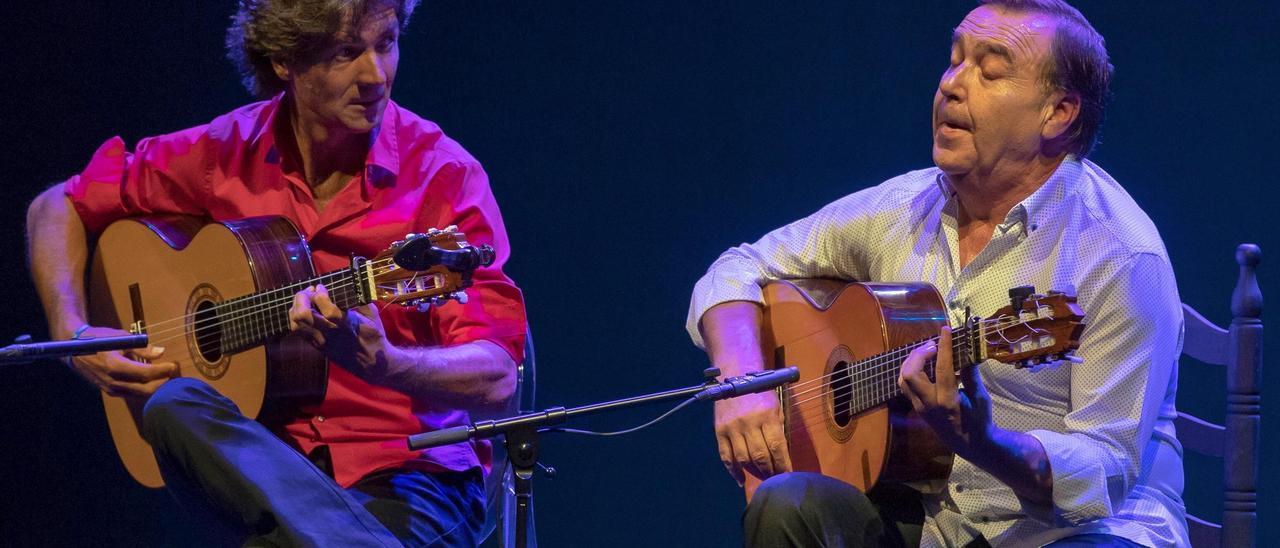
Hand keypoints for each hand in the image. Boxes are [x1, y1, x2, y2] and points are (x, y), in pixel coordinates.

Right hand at [66, 326, 176, 397]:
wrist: (76, 352)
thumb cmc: (100, 340)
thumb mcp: (121, 337)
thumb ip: (141, 347)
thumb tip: (161, 352)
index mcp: (115, 366)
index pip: (145, 373)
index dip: (162, 370)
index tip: (174, 365)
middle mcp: (113, 381)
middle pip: (146, 389)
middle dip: (164, 382)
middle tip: (176, 374)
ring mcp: (111, 389)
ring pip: (140, 394)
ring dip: (157, 388)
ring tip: (169, 378)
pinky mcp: (111, 392)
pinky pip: (133, 395)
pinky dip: (146, 390)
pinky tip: (156, 382)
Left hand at [288, 284, 396, 380]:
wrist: (371, 362)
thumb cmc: (373, 335)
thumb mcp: (372, 314)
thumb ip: (359, 300)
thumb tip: (349, 284)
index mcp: (347, 326)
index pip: (327, 310)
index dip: (320, 294)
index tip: (321, 286)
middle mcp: (330, 334)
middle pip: (303, 316)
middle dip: (302, 297)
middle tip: (309, 291)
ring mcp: (320, 341)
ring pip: (296, 323)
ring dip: (296, 307)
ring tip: (305, 299)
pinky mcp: (315, 346)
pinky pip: (298, 330)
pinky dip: (296, 317)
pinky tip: (305, 310)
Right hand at [714, 389, 791, 484]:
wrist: (735, 375)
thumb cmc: (759, 391)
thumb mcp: (776, 406)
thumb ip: (778, 428)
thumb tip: (782, 454)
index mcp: (767, 415)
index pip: (777, 446)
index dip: (783, 465)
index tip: (788, 476)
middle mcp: (749, 422)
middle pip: (760, 456)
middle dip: (770, 472)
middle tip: (775, 480)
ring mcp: (732, 427)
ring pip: (743, 458)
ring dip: (754, 472)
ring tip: (762, 478)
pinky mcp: (720, 431)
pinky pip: (726, 456)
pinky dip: (733, 471)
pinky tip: (741, 479)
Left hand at [897, 326, 994, 458]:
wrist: (969, 443)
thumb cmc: (979, 420)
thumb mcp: (980, 397)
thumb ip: (971, 374)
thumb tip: (967, 351)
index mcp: (948, 401)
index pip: (942, 368)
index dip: (944, 346)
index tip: (946, 330)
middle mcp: (929, 404)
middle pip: (911, 374)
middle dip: (919, 354)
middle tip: (933, 345)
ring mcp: (919, 407)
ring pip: (903, 379)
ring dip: (911, 361)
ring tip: (927, 352)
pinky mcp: (916, 408)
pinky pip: (905, 385)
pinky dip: (910, 370)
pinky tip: (922, 364)